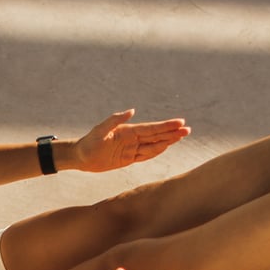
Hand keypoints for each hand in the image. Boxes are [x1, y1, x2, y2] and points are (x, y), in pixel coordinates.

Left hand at [71, 109, 189, 173]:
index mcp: (129, 131)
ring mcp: (132, 149)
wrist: (81, 156)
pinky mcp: (128, 159)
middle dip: (172, 133)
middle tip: (188, 130)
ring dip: (168, 141)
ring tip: (182, 137)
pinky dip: (156, 152)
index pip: (151, 128)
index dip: (166, 126)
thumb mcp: (100, 129)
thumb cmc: (89, 141)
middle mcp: (133, 139)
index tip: (180, 122)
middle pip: (156, 136)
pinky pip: (145, 156)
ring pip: (154, 145)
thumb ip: (115, 119)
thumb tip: (132, 110)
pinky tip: (166, 147)